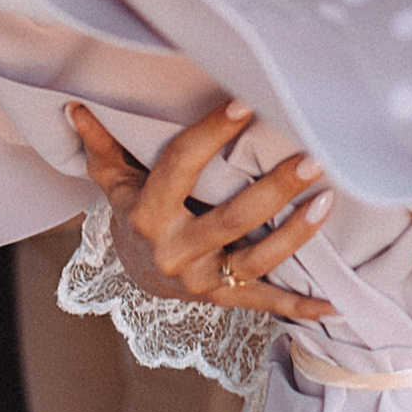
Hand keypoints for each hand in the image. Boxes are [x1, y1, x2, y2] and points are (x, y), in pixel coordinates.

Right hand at [71, 100, 332, 323]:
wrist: (136, 273)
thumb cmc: (134, 210)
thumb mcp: (115, 179)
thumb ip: (104, 144)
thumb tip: (77, 105)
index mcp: (148, 214)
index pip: (182, 166)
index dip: (212, 134)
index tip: (245, 103)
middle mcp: (175, 251)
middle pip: (232, 220)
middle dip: (274, 191)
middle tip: (311, 158)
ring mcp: (202, 280)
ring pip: (256, 261)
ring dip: (297, 235)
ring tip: (328, 200)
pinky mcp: (225, 299)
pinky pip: (266, 305)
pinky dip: (301, 308)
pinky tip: (334, 304)